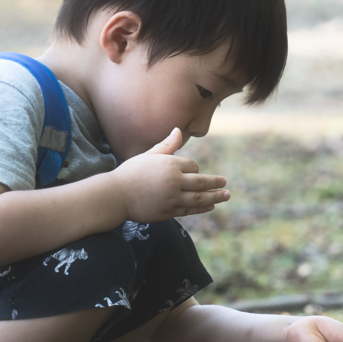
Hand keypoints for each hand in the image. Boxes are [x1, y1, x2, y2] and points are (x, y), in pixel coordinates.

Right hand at [112, 128, 229, 220]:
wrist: (115, 195)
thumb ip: (166, 146)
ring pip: (199, 198)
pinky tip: (211, 206)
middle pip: (201, 182)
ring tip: (226, 195)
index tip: (194, 172)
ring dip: (215, 197)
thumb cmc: (131, 173)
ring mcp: (172, 198)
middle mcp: (174, 181)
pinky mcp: (169, 211)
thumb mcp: (149, 156)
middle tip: (225, 183)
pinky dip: (202, 208)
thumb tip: (178, 130)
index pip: (192, 166)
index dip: (195, 169)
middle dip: (215, 183)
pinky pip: (189, 209)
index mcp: (169, 164)